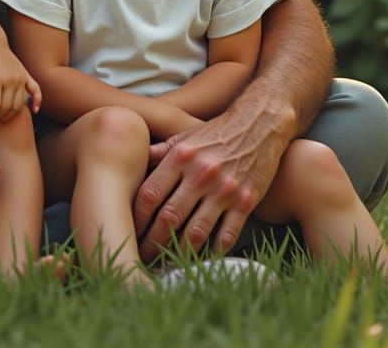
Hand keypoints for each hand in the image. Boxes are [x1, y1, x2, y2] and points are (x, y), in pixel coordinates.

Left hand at [132, 105, 287, 261]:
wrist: (259, 125)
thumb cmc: (215, 134)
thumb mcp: (183, 137)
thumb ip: (158, 153)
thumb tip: (131, 160)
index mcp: (181, 157)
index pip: (151, 193)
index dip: (137, 217)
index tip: (129, 229)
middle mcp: (201, 174)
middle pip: (170, 216)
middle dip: (153, 240)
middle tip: (143, 256)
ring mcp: (224, 189)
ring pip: (197, 231)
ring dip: (179, 251)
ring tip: (167, 263)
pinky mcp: (246, 202)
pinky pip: (227, 235)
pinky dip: (212, 252)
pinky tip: (201, 260)